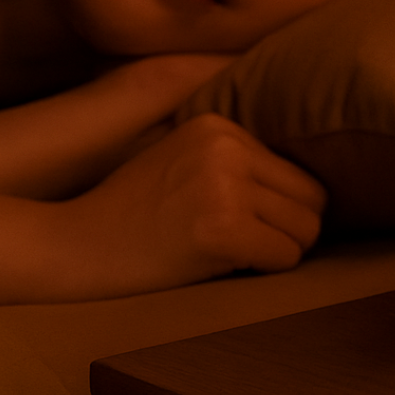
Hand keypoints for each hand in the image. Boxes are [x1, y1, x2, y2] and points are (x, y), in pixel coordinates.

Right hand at [55, 114, 325, 298]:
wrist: (73, 245)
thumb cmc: (135, 216)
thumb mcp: (188, 164)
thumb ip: (242, 165)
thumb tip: (321, 191)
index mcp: (220, 125)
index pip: (298, 172)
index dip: (282, 208)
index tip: (249, 223)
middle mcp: (226, 145)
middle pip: (313, 199)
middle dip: (291, 230)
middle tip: (251, 245)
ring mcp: (224, 183)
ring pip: (306, 229)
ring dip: (279, 251)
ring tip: (234, 253)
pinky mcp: (221, 225)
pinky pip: (285, 255)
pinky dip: (268, 269)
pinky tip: (229, 265)